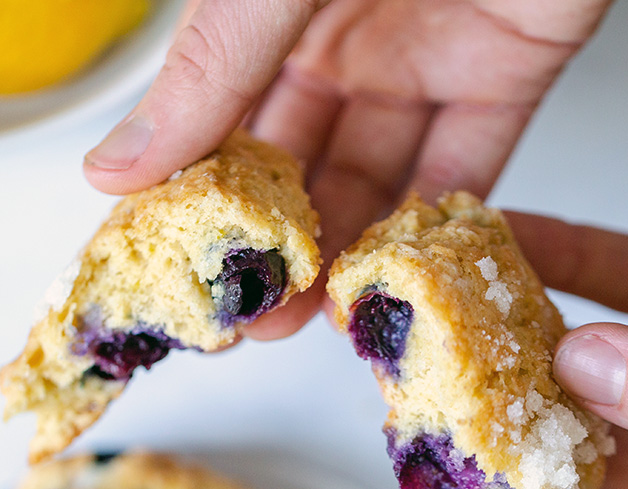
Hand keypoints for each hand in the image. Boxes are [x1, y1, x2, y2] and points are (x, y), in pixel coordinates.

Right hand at [84, 0, 611, 337]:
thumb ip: (210, 67)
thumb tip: (115, 167)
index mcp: (266, 6)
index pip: (216, 120)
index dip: (196, 202)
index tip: (180, 274)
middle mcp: (342, 32)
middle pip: (298, 161)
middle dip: (274, 244)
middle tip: (250, 317)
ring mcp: (425, 51)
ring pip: (380, 173)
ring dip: (348, 248)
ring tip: (315, 318)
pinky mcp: (511, 64)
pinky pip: (472, 157)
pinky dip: (443, 218)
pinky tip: (404, 271)